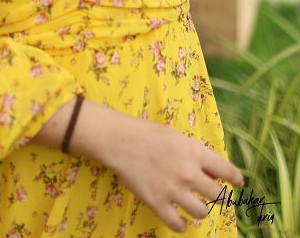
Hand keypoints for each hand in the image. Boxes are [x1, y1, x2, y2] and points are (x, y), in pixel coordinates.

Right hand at [98, 112, 243, 232]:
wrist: (119, 140)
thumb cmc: (147, 133)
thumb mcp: (176, 137)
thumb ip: (194, 154)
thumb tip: (210, 172)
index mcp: (194, 152)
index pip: (226, 170)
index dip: (235, 178)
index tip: (239, 183)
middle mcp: (188, 173)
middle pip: (218, 196)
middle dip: (218, 196)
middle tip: (211, 195)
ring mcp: (173, 190)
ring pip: (201, 212)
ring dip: (200, 210)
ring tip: (193, 205)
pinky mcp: (158, 203)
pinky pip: (178, 224)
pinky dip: (181, 225)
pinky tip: (180, 220)